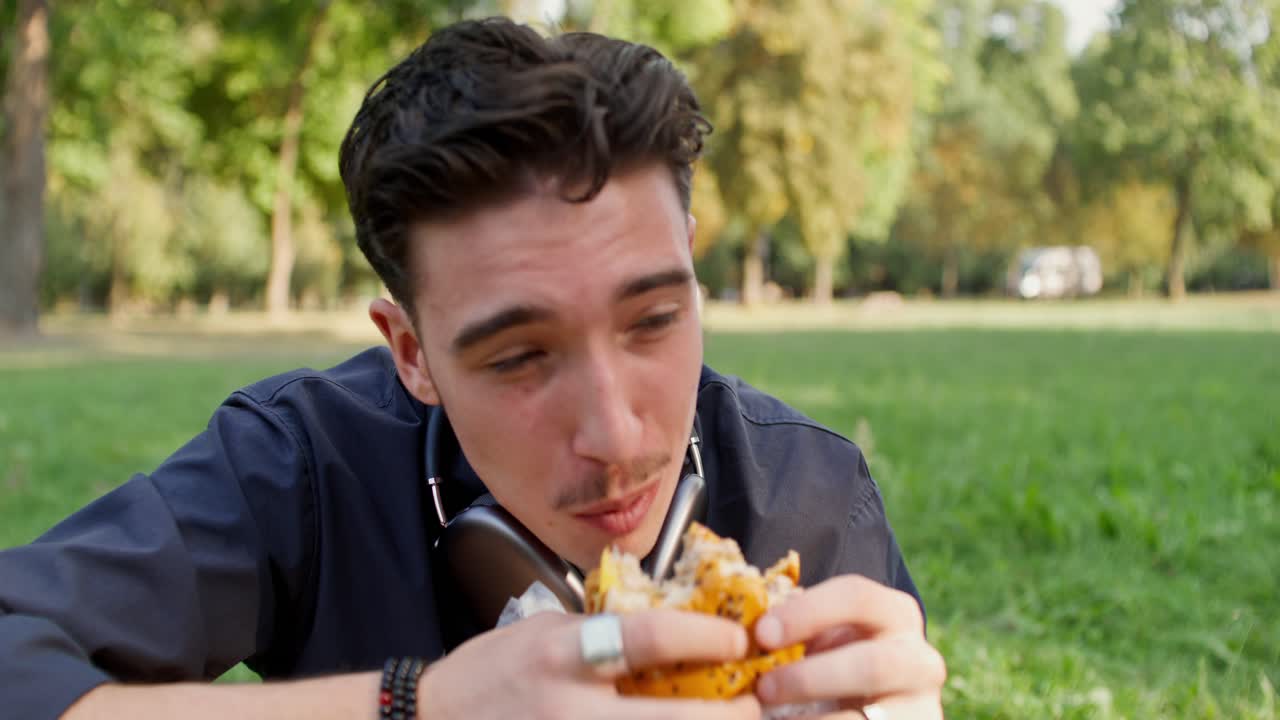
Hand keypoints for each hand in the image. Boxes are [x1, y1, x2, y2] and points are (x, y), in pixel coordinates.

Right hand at [418, 609, 763, 719]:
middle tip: (758, 706)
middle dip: (726, 716)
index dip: (702, 638)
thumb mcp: (543, 630)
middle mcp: (568, 705)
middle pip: (667, 717)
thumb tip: (671, 629)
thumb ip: (600, 630)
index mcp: (562, 652)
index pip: (646, 638)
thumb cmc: (491, 670)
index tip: (738, 639)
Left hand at [752, 575, 944, 718]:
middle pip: (872, 665)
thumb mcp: (823, 639)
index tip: (761, 634)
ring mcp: (921, 708)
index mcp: (894, 613)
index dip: (807, 612)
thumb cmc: (834, 661)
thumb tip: (732, 629)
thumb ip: (791, 630)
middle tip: (762, 688)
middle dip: (810, 678)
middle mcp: (920, 658)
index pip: (856, 596)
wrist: (874, 708)